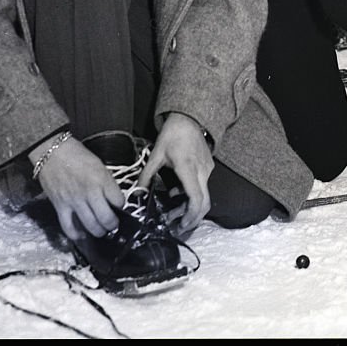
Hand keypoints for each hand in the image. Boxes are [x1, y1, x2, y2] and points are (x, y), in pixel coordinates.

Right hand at [32, 135, 122, 241]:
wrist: (52, 152)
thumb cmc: (76, 155)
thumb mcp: (99, 164)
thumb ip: (106, 182)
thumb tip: (112, 197)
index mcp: (101, 179)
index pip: (118, 201)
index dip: (121, 205)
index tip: (119, 206)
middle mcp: (89, 192)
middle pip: (106, 218)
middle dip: (113, 224)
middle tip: (113, 224)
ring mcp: (74, 201)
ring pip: (90, 226)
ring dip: (99, 231)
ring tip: (101, 230)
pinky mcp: (60, 207)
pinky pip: (68, 227)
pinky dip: (76, 235)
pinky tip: (82, 235)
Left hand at [138, 112, 213, 236]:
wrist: (190, 118)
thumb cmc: (173, 134)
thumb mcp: (156, 154)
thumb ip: (147, 175)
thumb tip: (138, 191)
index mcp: (188, 169)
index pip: (195, 199)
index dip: (190, 216)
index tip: (180, 225)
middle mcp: (201, 171)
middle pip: (204, 204)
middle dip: (192, 219)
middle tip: (178, 227)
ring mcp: (207, 170)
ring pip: (203, 197)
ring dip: (190, 208)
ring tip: (173, 213)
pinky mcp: (208, 167)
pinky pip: (203, 187)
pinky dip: (192, 196)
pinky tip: (177, 193)